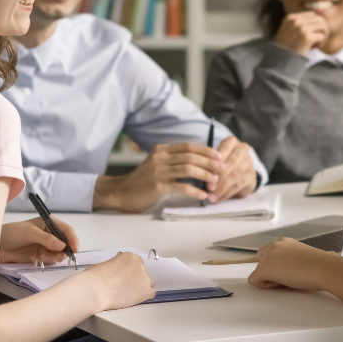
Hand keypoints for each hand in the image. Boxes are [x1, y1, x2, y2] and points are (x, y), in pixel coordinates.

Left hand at [0, 218, 79, 264]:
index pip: (66, 230)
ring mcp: (44, 246)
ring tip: (41, 258)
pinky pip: (49, 261)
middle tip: (57, 258)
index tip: (74, 249)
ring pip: (57, 254)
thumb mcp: (30, 233)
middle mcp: (49, 234)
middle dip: (62, 252)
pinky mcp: (39, 256)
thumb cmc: (12, 233)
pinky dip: (44, 262)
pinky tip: (34, 260)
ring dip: (52, 258)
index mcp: (48, 223)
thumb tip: (63, 246)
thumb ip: (47, 239)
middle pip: (65, 244)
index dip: (72, 239)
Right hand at [81, 251, 155, 309]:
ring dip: (141, 288)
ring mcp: (145, 278)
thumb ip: (116, 266)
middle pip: (144, 273)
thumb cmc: (95, 277)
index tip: (125, 278)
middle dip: (137, 280)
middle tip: (126, 287)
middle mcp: (140, 265)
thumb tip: (116, 272)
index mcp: (130, 257)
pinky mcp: (146, 291)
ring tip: (130, 294)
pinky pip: (151, 294)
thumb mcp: (105, 265)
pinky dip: (144, 297)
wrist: (96, 290)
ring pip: (149, 283)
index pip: (137, 264)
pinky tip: (134, 299)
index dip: (131, 272)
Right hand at [94, 142, 223, 212]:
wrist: (121, 193)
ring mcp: (158, 171)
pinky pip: (181, 186)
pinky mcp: (157, 186)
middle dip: (209, 162)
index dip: (205, 150)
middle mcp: (160, 158)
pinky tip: (203, 195)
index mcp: (161, 150)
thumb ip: (173, 161)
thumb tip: (199, 163)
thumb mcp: (157, 164)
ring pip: (188, 168)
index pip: (188, 146)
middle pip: (190, 156)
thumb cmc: (142, 181)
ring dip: (204, 175)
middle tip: (221, 169)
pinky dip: (195, 190)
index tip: (218, 156)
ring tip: (215, 182)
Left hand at [210, 136, 257, 202]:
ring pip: (235, 176)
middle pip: (231, 163)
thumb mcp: (215, 160)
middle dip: (219, 177)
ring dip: (222, 188)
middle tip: (209, 188)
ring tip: (212, 197)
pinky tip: (219, 199)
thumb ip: (211, 165)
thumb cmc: (223, 164)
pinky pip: (239, 185)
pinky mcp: (251, 176)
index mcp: (231, 142)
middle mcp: (242, 149)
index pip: (225, 148)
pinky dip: (227, 193)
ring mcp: (249, 162)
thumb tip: (204, 177)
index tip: (207, 171)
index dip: (216, 160)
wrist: (241, 172)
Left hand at [247, 238, 341, 290]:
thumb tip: (285, 270)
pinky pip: (254, 280)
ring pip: (258, 271)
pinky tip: (281, 285)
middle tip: (288, 278)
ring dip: (269, 278)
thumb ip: (289, 260)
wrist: (323, 269)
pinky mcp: (264, 269)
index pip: (270, 255)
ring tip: (287, 281)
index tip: (291, 271)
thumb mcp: (300, 258)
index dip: (277, 267)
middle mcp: (274, 246)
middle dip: (270, 271)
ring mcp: (268, 257)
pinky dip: (264, 286)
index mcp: (283, 242)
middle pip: (261, 262)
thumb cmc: (319, 266)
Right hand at [274, 11, 329, 54]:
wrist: (280, 61)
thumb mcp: (288, 31)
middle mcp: (296, 21)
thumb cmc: (286, 48)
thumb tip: (317, 18)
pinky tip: (313, 48)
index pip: (312, 15)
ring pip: (323, 26)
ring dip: (323, 36)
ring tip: (315, 44)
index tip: (311, 34)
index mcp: (290, 18)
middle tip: (317, 40)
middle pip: (319, 19)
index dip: (315, 25)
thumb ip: (299, 24)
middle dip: (321, 30)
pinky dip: (320, 44)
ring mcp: (301, 28)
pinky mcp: (307, 37)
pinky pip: (322, 36)